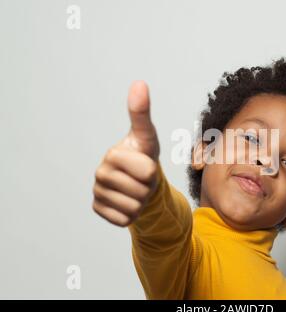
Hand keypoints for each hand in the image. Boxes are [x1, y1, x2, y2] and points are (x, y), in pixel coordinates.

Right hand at [92, 81, 159, 226]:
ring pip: (134, 208)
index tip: (144, 163)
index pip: (148, 172)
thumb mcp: (148, 137)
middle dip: (148, 188)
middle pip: (141, 192)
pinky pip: (124, 220)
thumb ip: (142, 113)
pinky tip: (127, 201)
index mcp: (113, 155)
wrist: (138, 181)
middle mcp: (100, 174)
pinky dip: (131, 214)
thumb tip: (139, 83)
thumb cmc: (144, 156)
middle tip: (142, 179)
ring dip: (141, 201)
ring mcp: (97, 193)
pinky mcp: (99, 210)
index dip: (153, 172)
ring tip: (136, 189)